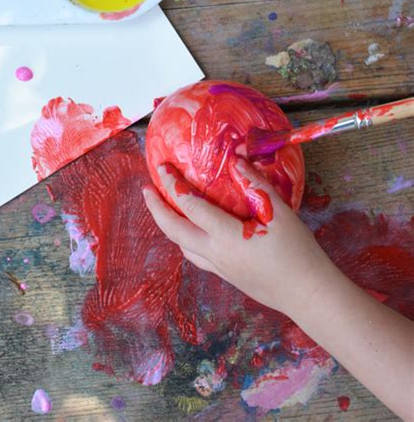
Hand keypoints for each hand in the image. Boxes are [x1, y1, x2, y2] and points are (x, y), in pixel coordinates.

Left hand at [143, 158, 334, 318]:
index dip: (173, 184)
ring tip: (166, 208)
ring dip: (168, 226)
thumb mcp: (280, 213)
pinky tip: (193, 232)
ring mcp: (219, 268)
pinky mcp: (226, 276)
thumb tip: (237, 159)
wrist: (308, 294)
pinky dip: (185, 240)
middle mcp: (216, 253)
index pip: (190, 206)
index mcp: (226, 236)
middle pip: (173, 230)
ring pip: (182, 246)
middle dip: (156, 208)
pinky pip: (196, 256)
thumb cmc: (298, 252)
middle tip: (146, 189)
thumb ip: (256, 185)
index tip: (162, 167)